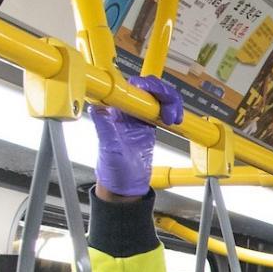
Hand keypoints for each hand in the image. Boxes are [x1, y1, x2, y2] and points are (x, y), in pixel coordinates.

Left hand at [88, 75, 183, 197]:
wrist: (126, 186)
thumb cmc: (112, 169)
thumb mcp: (108, 148)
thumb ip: (104, 127)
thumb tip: (96, 108)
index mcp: (114, 112)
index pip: (130, 88)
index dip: (145, 85)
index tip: (155, 92)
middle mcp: (126, 110)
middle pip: (148, 88)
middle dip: (162, 93)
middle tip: (170, 109)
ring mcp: (138, 116)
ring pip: (158, 96)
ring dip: (170, 101)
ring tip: (174, 118)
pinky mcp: (149, 123)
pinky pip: (163, 108)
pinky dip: (173, 109)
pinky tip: (176, 119)